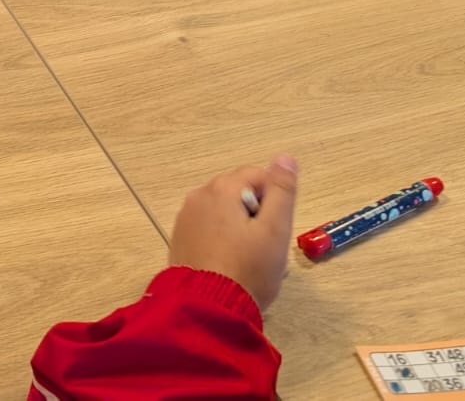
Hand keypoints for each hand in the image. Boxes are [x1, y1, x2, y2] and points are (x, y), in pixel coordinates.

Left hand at [169, 154, 298, 312]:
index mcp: (221, 189)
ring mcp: (185, 219)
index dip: (275, 199)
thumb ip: (282, 191)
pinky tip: (231, 266)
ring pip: (224, 213)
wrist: (207, 309)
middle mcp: (198, 197)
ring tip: (251, 261)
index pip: (257, 175)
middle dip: (258, 214)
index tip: (278, 229)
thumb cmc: (248, 269)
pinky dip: (223, 241)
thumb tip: (285, 156)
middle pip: (239, 193)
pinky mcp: (180, 240)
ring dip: (241, 229)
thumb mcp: (275, 229)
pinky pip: (209, 230)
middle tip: (267, 247)